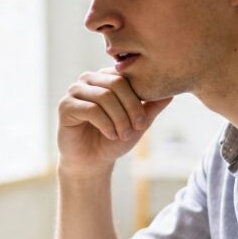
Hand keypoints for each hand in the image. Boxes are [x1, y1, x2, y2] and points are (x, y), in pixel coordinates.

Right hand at [57, 68, 171, 175]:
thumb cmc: (114, 139)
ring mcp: (74, 91)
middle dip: (131, 108)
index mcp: (105, 77)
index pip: (126, 76)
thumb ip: (152, 106)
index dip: (139, 97)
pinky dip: (105, 124)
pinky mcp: (65, 106)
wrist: (92, 162)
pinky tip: (110, 135)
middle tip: (138, 127)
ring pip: (104, 97)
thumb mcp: (138, 122)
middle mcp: (88, 80)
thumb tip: (172, 92)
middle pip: (116, 83)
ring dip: (119, 118)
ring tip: (123, 135)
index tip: (144, 121)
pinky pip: (90, 109)